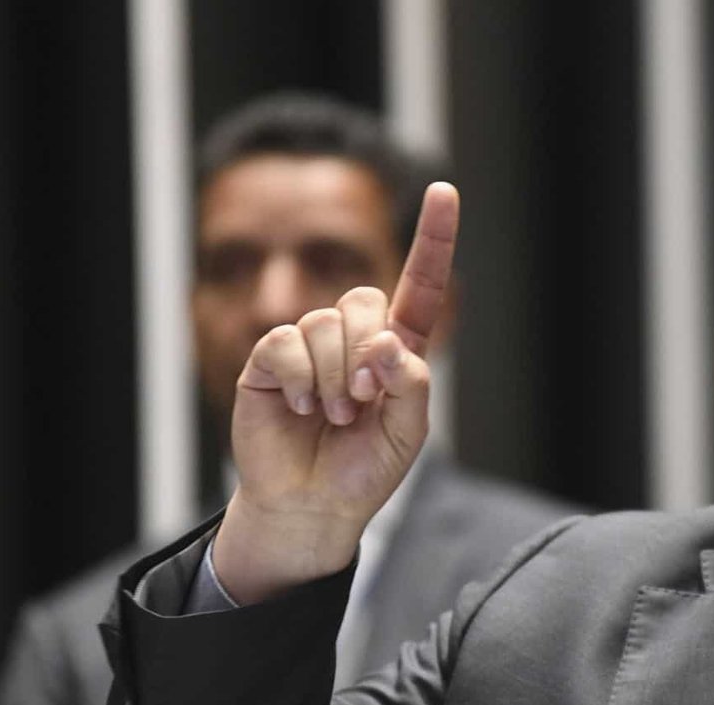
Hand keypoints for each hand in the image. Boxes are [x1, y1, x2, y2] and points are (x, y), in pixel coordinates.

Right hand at [211, 183, 458, 603]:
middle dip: (367, 354)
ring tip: (334, 416)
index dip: (432, 238)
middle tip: (363, 402)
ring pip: (325, 322)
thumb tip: (386, 343)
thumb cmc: (364, 468)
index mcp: (398, 348)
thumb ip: (411, 383)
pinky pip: (286, 342)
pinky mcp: (270, 360)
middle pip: (365, 300)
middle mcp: (354, 337)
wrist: (312, 503)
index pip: (420, 284)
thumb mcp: (408, 432)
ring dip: (334, 377)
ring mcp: (310, 345)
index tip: (443, 192)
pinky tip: (302, 408)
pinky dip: (300, 379)